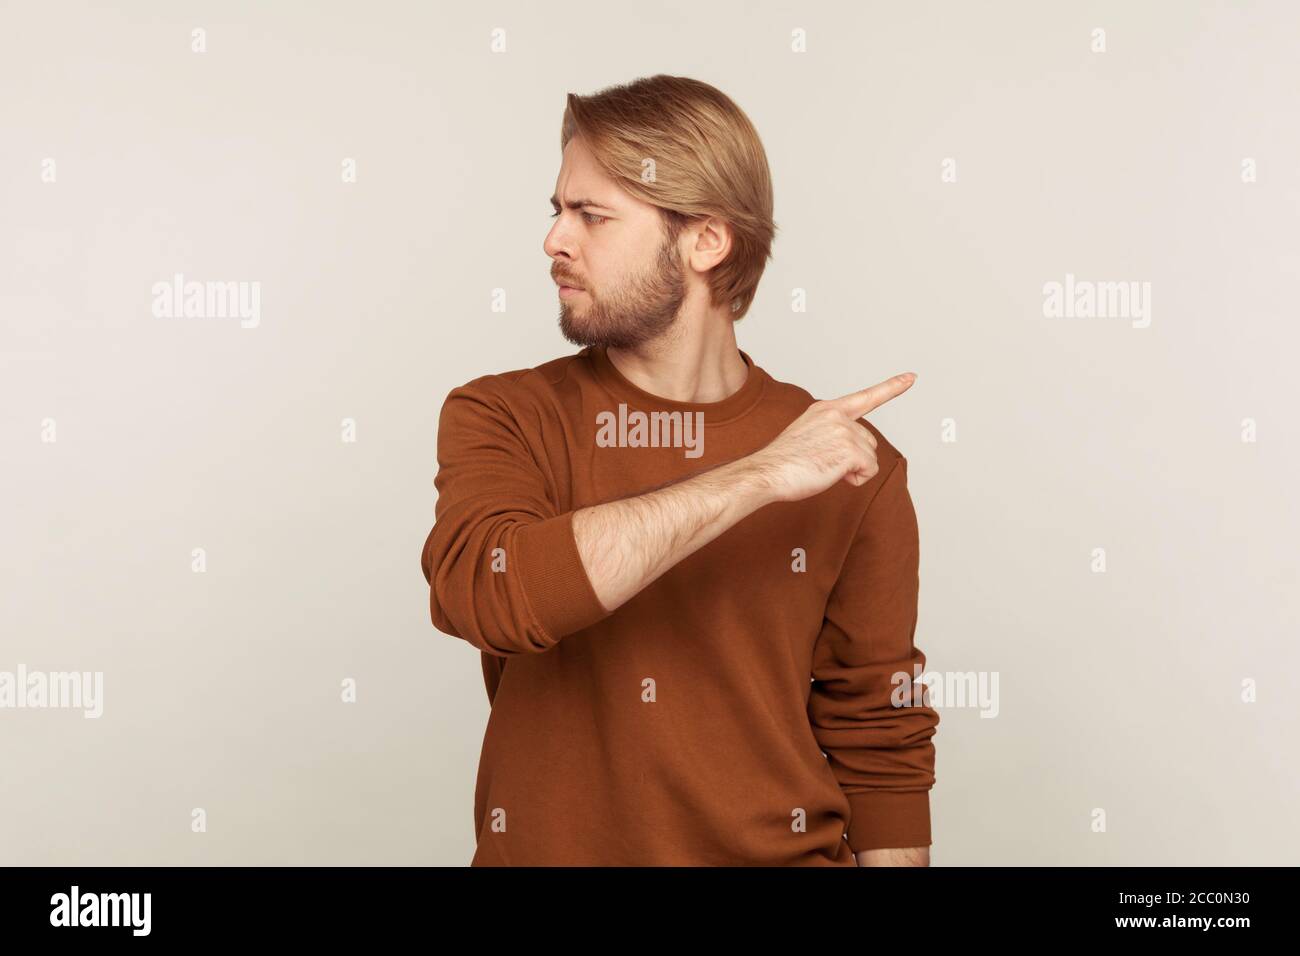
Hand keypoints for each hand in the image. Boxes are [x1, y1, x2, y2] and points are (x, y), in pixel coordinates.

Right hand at [746, 372, 916, 503]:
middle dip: (854, 458)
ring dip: (852, 470)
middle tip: (823, 464)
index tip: (911, 377)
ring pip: (870, 457)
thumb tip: (849, 454)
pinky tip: (832, 475)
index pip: (865, 396)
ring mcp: (844, 431)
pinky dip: (855, 479)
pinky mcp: (850, 449)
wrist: (767, 472)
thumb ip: (831, 435)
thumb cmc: (782, 462)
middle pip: (868, 441)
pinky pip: (869, 470)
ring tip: (823, 469)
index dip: (891, 387)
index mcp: (826, 409)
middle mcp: (837, 415)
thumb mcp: (807, 436)